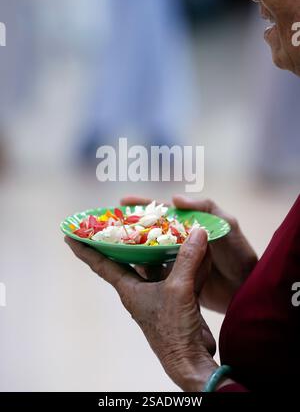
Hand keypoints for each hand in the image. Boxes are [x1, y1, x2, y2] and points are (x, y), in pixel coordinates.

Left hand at [65, 228, 219, 390]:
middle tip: (125, 217)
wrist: (191, 359)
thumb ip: (187, 259)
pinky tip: (201, 247)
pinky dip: (191, 261)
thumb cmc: (173, 330)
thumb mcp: (178, 288)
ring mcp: (160, 293)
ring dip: (168, 246)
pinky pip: (182, 272)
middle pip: (132, 257)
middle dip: (129, 238)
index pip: (101, 264)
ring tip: (171, 225)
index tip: (70, 234)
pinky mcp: (179, 297)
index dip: (85, 248)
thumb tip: (198, 231)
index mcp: (128, 289)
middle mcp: (141, 289)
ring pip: (161, 262)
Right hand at [121, 195, 257, 312]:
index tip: (121, 201)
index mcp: (188, 225)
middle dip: (128, 228)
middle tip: (106, 228)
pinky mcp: (176, 280)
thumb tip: (174, 198)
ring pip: (148, 252)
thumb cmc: (239, 254)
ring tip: (109, 247)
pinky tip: (126, 271)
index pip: (160, 211)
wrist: (247, 288)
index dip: (141, 205)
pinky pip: (155, 272)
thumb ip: (206, 208)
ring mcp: (175, 261)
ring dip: (130, 249)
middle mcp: (178, 241)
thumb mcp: (227, 225)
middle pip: (148, 231)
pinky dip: (141, 270)